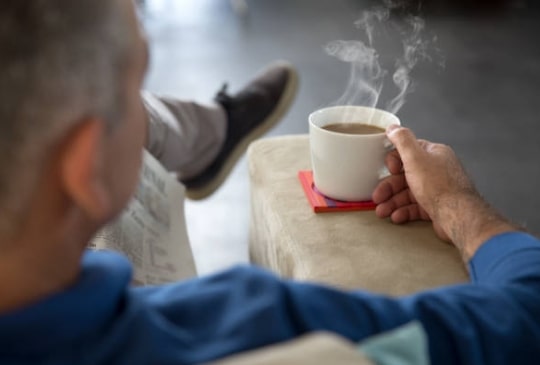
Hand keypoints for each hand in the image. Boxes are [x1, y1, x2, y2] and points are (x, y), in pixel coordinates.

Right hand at [372, 125, 517, 260]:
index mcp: (434, 154)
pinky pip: (416, 207)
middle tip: (378, 197)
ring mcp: (437, 189)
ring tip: (382, 212)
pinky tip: (396, 216)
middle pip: (405, 176)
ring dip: (393, 202)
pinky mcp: (437, 206)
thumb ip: (402, 140)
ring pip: (408, 194)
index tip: (389, 170)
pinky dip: (404, 211)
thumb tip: (393, 128)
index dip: (394, 162)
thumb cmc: (439, 186)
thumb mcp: (415, 157)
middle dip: (388, 188)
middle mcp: (437, 170)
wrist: (457, 215)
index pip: (408, 153)